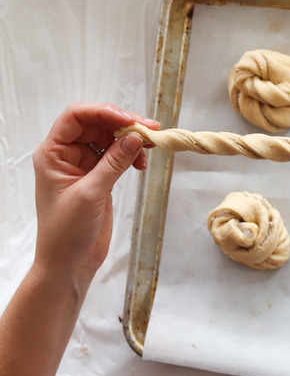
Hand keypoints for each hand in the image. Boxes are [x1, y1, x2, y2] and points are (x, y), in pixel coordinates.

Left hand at [32, 102, 158, 282]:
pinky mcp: (99, 177)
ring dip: (130, 140)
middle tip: (151, 130)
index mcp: (53, 153)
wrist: (68, 263)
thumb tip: (135, 137)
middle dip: (123, 124)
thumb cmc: (66, 232)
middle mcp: (67, 154)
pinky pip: (117, 155)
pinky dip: (131, 155)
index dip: (103, 112)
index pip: (76, 117)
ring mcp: (84, 165)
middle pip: (96, 124)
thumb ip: (113, 163)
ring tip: (150, 147)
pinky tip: (142, 163)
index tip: (131, 120)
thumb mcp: (90, 194)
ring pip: (109, 138)